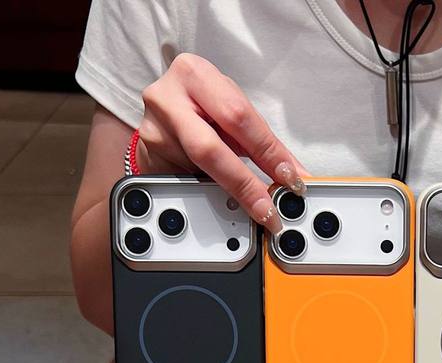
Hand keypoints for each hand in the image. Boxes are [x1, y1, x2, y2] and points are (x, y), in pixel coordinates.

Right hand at [137, 53, 308, 231]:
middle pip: (211, 149)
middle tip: (268, 208)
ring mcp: (153, 128)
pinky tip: (219, 195)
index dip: (267, 153)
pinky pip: (185, 181)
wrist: (162, 112)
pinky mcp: (147, 155)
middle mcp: (168, 97)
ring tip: (250, 202)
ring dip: (228, 191)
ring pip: (198, 171)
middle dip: (245, 184)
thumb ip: (262, 142)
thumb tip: (294, 175)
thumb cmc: (202, 108)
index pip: (239, 118)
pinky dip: (209, 191)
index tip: (289, 179)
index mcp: (195, 74)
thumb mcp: (231, 113)